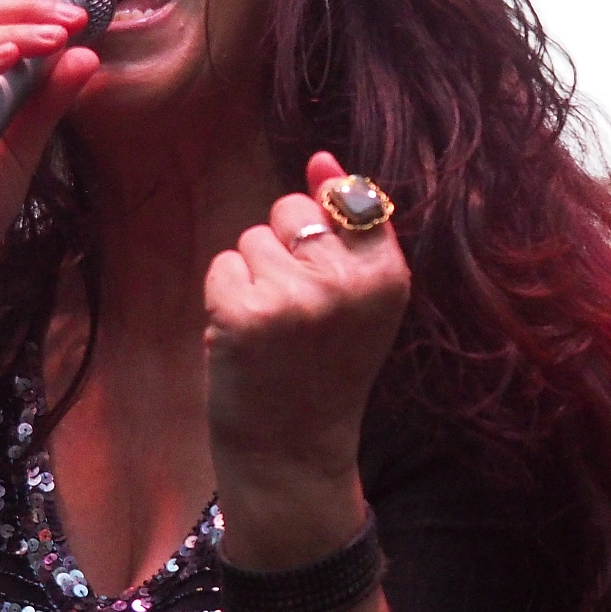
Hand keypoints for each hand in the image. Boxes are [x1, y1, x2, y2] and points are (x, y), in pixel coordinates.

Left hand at [204, 152, 410, 565]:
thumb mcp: (360, 298)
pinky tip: (244, 338)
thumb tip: (321, 157)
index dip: (324, 235)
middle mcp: (347, 282)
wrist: (294, 454)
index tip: (329, 286)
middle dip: (284, 250)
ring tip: (272, 330)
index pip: (348, 198)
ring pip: (252, 238)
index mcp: (388, 274)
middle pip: (291, 211)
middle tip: (297, 313)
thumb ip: (349, 226)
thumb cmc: (325, 368)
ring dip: (251, 277)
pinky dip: (223, 297)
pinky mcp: (244, 313)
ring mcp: (295, 297)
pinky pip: (222, 265)